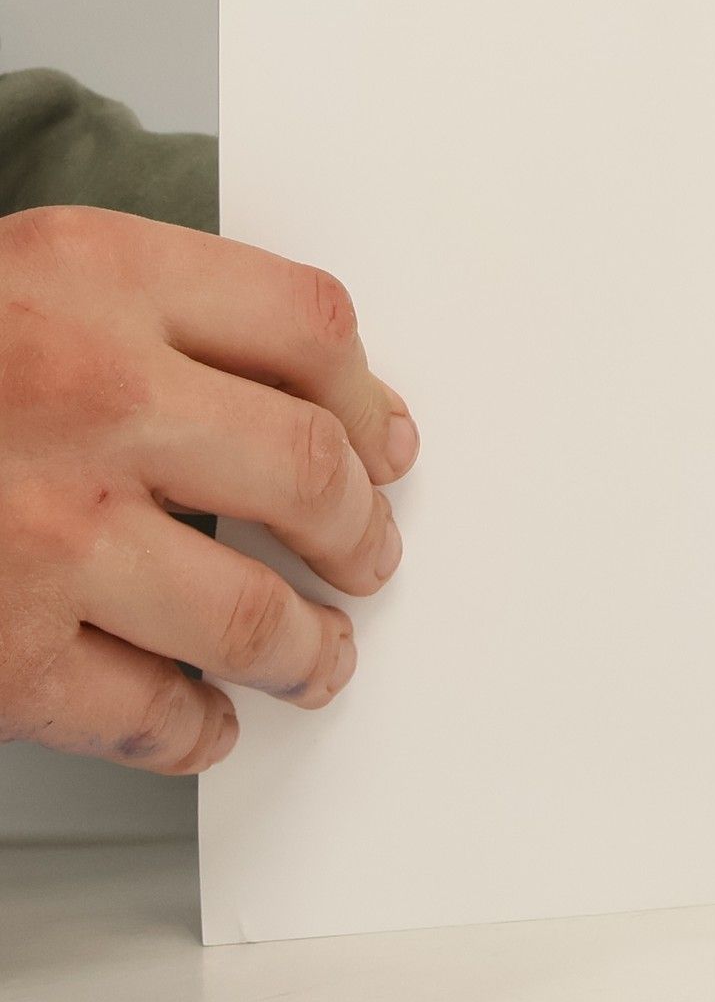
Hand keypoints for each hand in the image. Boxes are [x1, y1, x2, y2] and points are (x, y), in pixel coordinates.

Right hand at [0, 207, 417, 773]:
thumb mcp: (23, 273)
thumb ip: (154, 311)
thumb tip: (316, 400)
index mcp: (93, 275)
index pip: (309, 325)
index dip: (370, 397)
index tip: (389, 443)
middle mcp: (84, 392)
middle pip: (310, 469)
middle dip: (362, 533)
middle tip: (370, 557)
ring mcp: (40, 530)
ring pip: (254, 611)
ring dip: (309, 647)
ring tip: (320, 656)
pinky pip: (146, 709)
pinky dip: (192, 728)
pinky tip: (203, 722)